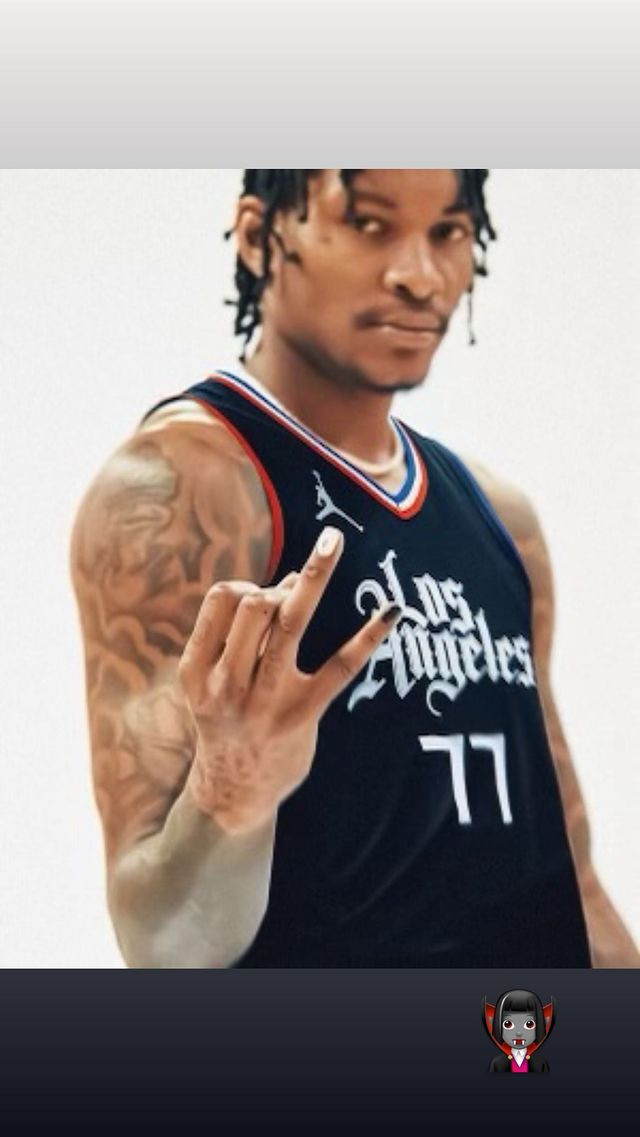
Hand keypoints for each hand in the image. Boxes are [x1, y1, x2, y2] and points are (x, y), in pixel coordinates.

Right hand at [178, 525, 400, 834]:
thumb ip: (238, 637)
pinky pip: (340, 667)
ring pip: (290, 625)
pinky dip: (368, 635)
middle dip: (278, 587)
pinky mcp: (303, 714)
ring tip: (333, 541)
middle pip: (253, 605)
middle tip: (294, 592)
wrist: (232, 795)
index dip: (248, 584)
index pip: (221, 599)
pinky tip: (392, 611)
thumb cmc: (226, 722)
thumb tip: (293, 580)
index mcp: (198, 668)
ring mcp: (266, 699)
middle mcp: (228, 682)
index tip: (265, 594)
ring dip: (313, 578)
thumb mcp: (211, 682)